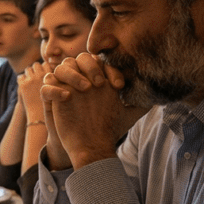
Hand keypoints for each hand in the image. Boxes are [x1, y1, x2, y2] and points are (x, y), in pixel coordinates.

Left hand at [17, 61, 53, 118]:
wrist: (40, 116)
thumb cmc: (51, 104)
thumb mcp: (56, 89)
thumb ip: (53, 79)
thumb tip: (49, 68)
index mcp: (52, 76)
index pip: (46, 63)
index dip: (44, 68)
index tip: (43, 75)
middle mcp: (42, 76)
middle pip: (36, 64)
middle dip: (35, 69)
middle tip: (35, 78)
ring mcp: (32, 80)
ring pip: (28, 69)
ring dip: (28, 74)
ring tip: (29, 82)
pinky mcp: (23, 85)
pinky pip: (20, 76)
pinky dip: (21, 80)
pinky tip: (24, 86)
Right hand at [40, 53, 145, 168]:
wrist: (89, 145)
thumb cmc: (109, 128)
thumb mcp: (129, 114)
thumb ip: (141, 102)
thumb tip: (158, 94)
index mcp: (97, 78)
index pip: (99, 60)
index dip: (108, 68)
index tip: (118, 86)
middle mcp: (81, 80)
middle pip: (79, 58)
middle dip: (89, 66)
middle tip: (99, 84)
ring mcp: (65, 88)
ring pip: (60, 67)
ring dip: (72, 74)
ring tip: (85, 89)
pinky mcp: (51, 100)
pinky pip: (46, 86)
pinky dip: (55, 89)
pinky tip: (68, 98)